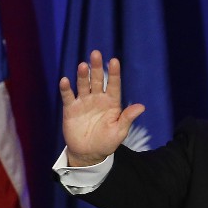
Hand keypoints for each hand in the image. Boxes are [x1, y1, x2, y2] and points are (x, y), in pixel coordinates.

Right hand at [59, 50, 144, 166]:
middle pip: (98, 80)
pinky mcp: (71, 108)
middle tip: (96, 53)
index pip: (114, 85)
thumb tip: (141, 107)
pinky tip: (65, 80)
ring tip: (83, 66)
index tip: (114, 61)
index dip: (114, 73)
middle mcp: (98, 99)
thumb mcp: (119, 131)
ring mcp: (84, 102)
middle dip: (97, 67)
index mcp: (112, 103)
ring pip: (83, 85)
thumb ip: (127, 118)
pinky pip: (68, 96)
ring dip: (83, 76)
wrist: (88, 153)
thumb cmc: (107, 142)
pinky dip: (66, 89)